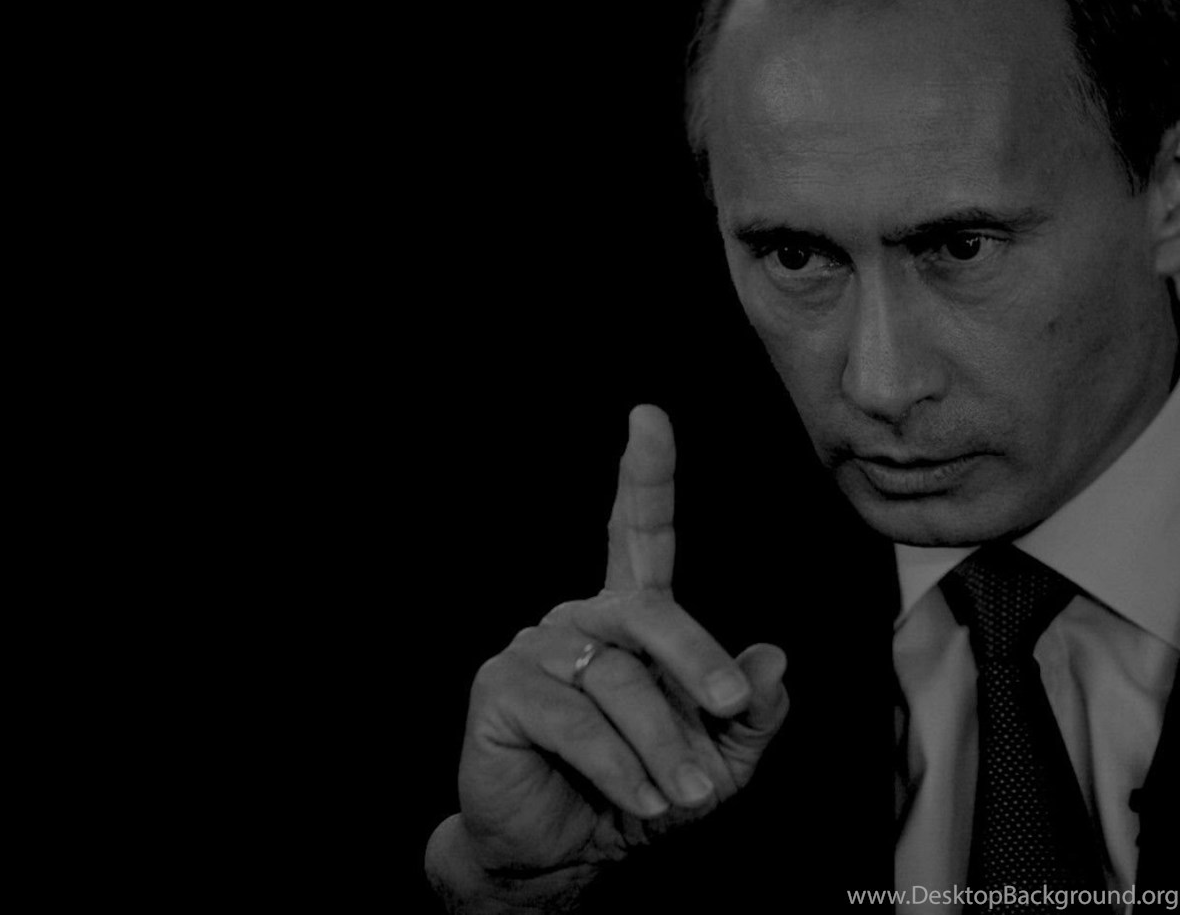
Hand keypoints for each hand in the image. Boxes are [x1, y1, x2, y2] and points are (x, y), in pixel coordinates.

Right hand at [428, 406, 788, 907]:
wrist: (559, 855)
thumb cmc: (637, 797)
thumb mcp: (717, 761)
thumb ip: (749, 715)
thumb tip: (773, 659)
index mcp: (627, 621)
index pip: (638, 534)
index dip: (645, 475)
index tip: (648, 417)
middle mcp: (578, 620)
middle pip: (647, 610)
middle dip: (696, 658)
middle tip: (730, 708)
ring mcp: (534, 649)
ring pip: (618, 680)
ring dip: (665, 746)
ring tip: (684, 797)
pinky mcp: (500, 689)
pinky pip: (576, 720)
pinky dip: (619, 766)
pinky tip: (638, 798)